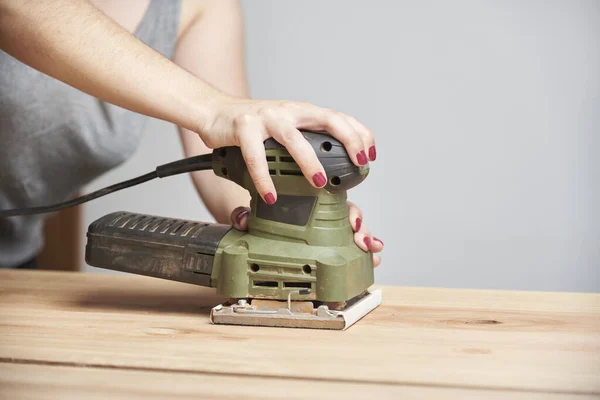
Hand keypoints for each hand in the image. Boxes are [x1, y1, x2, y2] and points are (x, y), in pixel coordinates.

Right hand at [197, 98, 375, 203]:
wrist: (215, 112)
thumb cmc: (254, 125)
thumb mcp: (286, 129)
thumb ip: (305, 142)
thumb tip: (330, 167)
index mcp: (303, 112)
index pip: (340, 118)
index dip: (359, 134)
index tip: (369, 156)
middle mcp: (289, 111)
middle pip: (328, 119)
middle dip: (349, 140)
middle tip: (358, 163)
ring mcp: (267, 118)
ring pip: (294, 139)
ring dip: (309, 161)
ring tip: (319, 182)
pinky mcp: (244, 127)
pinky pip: (256, 156)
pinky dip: (265, 178)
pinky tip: (271, 195)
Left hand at [230, 201, 382, 266]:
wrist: (254, 219)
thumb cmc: (260, 212)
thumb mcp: (251, 212)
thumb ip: (245, 215)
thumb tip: (242, 220)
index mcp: (308, 199)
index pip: (336, 203)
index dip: (349, 214)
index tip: (353, 224)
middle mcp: (322, 213)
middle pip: (350, 217)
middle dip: (362, 231)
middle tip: (362, 241)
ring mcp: (327, 228)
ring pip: (353, 232)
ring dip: (366, 241)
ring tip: (373, 252)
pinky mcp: (327, 243)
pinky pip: (348, 247)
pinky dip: (362, 254)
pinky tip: (372, 258)